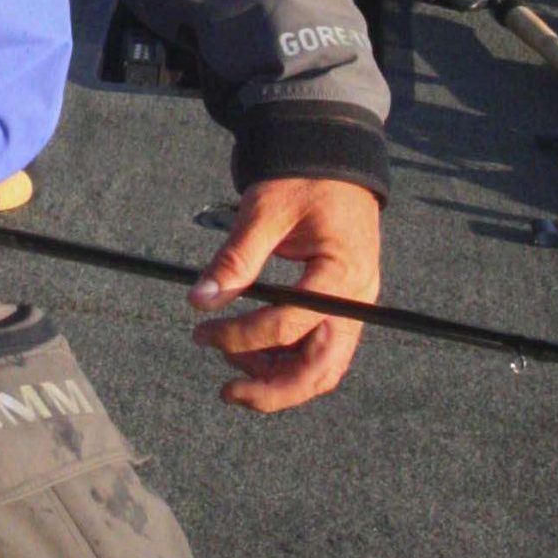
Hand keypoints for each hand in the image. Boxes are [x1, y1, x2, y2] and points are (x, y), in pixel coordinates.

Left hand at [188, 177, 382, 413]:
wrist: (335, 165)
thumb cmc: (302, 181)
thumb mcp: (264, 211)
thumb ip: (236, 258)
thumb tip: (200, 301)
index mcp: (342, 273)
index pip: (293, 323)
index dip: (245, 335)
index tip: (203, 332)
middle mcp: (357, 301)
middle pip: (322, 369)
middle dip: (273, 389)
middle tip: (226, 392)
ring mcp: (354, 309)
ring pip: (323, 369)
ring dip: (278, 379)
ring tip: (231, 361)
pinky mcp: (342, 309)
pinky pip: (320, 351)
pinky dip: (287, 362)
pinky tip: (251, 353)